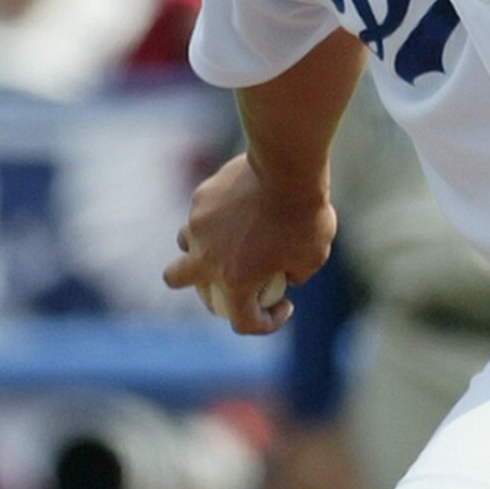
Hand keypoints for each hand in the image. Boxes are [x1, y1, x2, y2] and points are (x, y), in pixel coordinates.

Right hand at [163, 153, 334, 335]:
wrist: (287, 166)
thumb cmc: (305, 214)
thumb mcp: (313, 255)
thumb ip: (294, 274)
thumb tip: (284, 276)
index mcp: (235, 280)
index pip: (242, 321)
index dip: (267, 322)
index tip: (286, 304)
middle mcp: (207, 256)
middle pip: (175, 278)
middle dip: (195, 283)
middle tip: (228, 278)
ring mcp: (198, 225)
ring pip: (184, 242)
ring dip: (201, 246)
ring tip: (230, 237)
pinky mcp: (201, 197)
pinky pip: (202, 213)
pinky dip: (217, 216)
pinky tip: (242, 204)